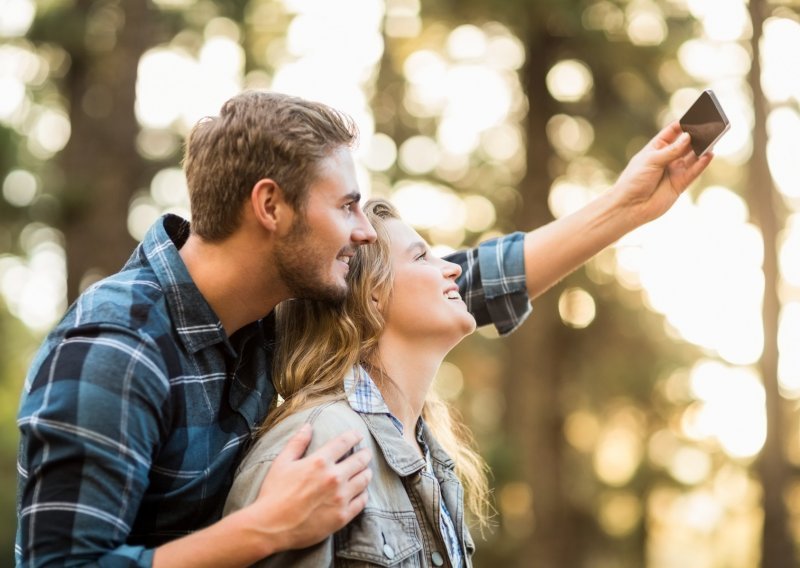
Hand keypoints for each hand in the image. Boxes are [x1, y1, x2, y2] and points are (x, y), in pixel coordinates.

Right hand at [247, 424, 371, 551]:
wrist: (271, 527)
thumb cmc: (274, 493)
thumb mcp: (282, 462)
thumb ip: (297, 443)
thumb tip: (308, 426)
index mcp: (320, 462)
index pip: (344, 442)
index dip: (354, 436)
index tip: (359, 435)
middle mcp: (334, 478)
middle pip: (360, 460)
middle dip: (365, 454)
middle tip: (366, 452)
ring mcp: (340, 498)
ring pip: (364, 480)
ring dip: (366, 472)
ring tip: (366, 470)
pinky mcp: (342, 516)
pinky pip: (362, 501)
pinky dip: (363, 494)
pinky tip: (361, 492)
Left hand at [614, 121, 712, 226]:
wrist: (629, 206)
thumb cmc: (634, 180)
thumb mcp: (651, 161)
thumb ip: (671, 150)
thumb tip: (689, 137)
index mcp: (656, 148)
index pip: (672, 132)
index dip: (684, 123)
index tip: (696, 114)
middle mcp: (667, 158)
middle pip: (686, 143)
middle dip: (697, 134)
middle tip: (710, 124)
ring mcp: (674, 171)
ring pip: (693, 156)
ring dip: (703, 148)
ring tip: (713, 137)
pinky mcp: (680, 184)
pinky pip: (694, 172)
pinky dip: (702, 163)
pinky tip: (709, 154)